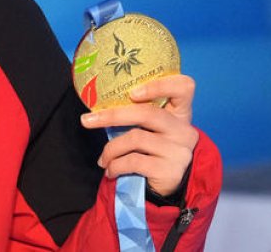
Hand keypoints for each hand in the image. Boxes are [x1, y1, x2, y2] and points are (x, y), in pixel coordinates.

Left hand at [79, 74, 198, 197]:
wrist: (170, 185)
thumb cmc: (154, 149)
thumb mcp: (153, 129)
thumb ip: (139, 114)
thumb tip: (99, 107)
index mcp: (181, 113)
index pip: (184, 87)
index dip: (159, 86)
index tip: (132, 93)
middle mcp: (184, 130)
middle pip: (147, 113)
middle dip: (111, 116)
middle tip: (87, 120)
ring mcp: (178, 151)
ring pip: (135, 138)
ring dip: (111, 149)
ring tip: (103, 159)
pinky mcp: (169, 170)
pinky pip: (134, 161)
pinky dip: (116, 165)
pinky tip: (110, 170)